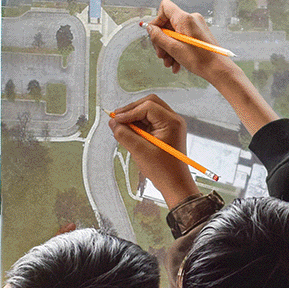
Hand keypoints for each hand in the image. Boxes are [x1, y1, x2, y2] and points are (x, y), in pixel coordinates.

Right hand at [109, 94, 200, 208]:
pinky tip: (129, 133)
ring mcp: (171, 125)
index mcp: (171, 122)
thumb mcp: (140, 152)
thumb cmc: (164, 171)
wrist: (176, 184)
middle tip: (117, 119)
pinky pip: (150, 121)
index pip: (147, 107)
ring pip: (149, 111)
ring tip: (121, 127)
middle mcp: (173, 120)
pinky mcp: (166, 132)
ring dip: (134, 117)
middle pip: (150, 103)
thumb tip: (113, 123)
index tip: (116, 120)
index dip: (129, 112)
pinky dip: (139, 124)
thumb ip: (124, 135)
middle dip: (132, 109)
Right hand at [144, 0, 236, 82]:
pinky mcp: (199, 35)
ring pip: (175, 34)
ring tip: (169, 64)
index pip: (164, 7)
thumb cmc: (200, 59)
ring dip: (169, 49)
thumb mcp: (174, 49)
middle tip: (161, 56)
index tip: (155, 35)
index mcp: (185, 18)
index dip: (157, 20)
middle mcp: (191, 19)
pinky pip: (183, 39)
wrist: (218, 69)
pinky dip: (178, 50)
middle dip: (162, 41)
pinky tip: (176, 65)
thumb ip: (158, 37)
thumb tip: (149, 28)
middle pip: (168, 24)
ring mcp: (196, 27)